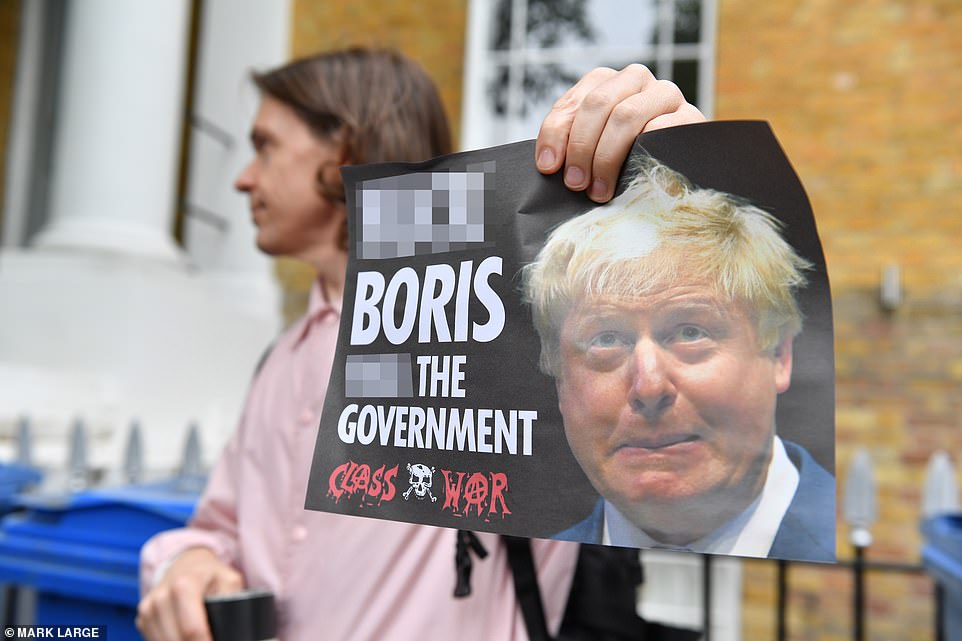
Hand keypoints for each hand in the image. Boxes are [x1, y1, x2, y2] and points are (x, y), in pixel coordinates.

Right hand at [136, 547, 243, 640]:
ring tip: (199, 637)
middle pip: (176, 640)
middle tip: (210, 639)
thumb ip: (231, 601)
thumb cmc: (210, 575)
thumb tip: (229, 627)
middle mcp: (161, 597)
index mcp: (184, 586)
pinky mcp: (143, 618)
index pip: (192, 629)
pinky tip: (184, 636)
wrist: (185, 564)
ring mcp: (148, 609)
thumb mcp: (229, 580)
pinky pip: (155, 640)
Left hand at [535, 64, 705, 202]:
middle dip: (581, 147)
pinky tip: (631, 175)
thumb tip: (549, 164)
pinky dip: (640, 153)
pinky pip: (660, 128)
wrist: (679, 167)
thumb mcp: (594, 149)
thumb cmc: (626, 161)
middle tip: (575, 183)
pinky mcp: (690, 116)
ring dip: (607, 156)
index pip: (572, 102)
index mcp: (605, 82)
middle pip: (598, 104)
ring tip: (598, 190)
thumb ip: (573, 145)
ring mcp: (665, 94)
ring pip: (626, 115)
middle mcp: (635, 79)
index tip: (548, 167)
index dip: (555, 134)